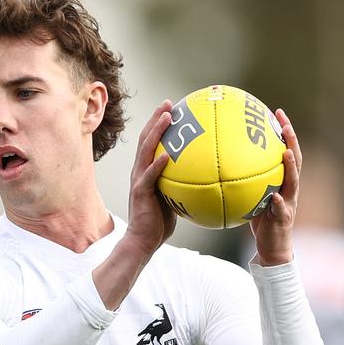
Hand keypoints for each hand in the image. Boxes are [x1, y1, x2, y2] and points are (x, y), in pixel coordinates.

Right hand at [125, 100, 176, 254]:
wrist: (143, 241)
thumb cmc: (159, 223)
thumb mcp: (174, 199)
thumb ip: (182, 185)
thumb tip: (205, 178)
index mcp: (147, 171)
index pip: (152, 142)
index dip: (159, 124)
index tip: (171, 109)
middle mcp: (140, 171)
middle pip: (146, 138)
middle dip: (156, 119)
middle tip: (168, 103)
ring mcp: (139, 180)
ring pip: (145, 150)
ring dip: (156, 132)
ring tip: (166, 117)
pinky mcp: (140, 192)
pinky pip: (149, 176)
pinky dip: (157, 165)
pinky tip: (166, 156)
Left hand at [249, 108, 302, 265]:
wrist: (272, 249)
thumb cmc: (259, 220)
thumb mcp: (249, 195)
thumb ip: (241, 179)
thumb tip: (217, 160)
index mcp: (281, 180)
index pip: (285, 150)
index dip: (283, 131)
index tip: (276, 111)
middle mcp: (289, 188)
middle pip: (294, 159)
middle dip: (292, 140)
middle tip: (285, 123)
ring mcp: (289, 203)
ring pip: (293, 181)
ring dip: (290, 167)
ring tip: (285, 152)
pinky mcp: (283, 219)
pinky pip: (281, 209)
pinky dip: (278, 202)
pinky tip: (274, 196)